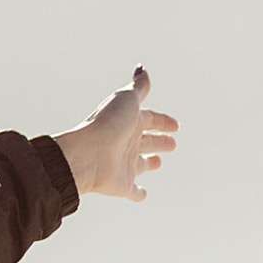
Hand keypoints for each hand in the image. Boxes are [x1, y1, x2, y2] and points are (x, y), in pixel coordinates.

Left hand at [54, 66, 177, 203]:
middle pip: (146, 141)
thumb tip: (142, 68)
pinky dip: (138, 193)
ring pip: (140, 164)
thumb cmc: (106, 124)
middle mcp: (126, 142)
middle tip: (172, 143)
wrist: (87, 155)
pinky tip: (142, 194)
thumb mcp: (126, 100)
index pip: (148, 119)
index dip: (162, 121)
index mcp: (128, 122)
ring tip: (158, 162)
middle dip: (159, 141)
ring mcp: (124, 164)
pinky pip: (132, 191)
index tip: (176, 125)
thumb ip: (138, 87)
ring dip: (150, 163)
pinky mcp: (122, 185)